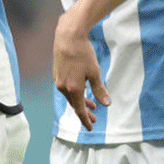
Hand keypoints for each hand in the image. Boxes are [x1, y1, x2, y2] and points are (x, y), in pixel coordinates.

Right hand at [52, 9, 109, 129]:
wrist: (68, 36)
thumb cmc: (83, 53)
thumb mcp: (94, 72)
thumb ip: (99, 89)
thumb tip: (106, 104)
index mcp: (72, 88)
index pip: (79, 110)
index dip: (85, 119)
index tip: (90, 127)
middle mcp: (63, 87)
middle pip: (74, 104)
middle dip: (84, 112)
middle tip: (94, 118)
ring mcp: (58, 80)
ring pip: (70, 96)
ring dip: (80, 101)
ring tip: (91, 104)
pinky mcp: (57, 73)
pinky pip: (66, 88)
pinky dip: (75, 92)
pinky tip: (82, 89)